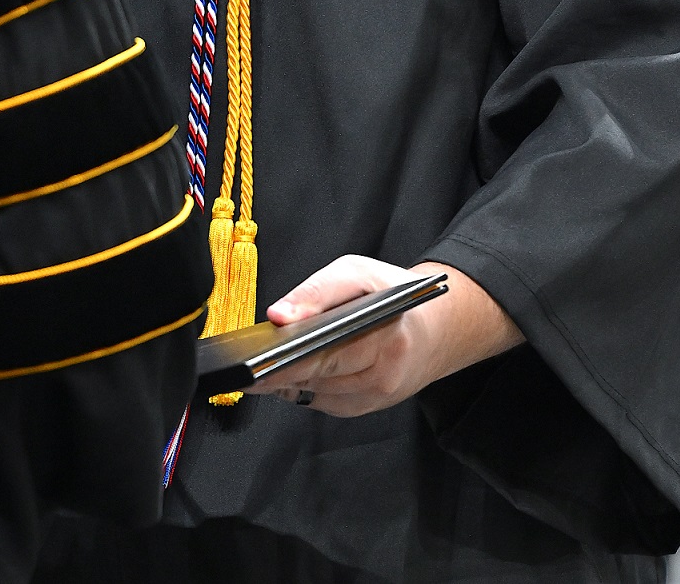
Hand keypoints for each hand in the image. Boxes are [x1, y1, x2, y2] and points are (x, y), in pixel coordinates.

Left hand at [243, 255, 522, 417]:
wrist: (436, 328)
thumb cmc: (392, 292)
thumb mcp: (355, 273)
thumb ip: (315, 293)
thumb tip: (277, 317)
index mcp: (386, 336)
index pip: (324, 355)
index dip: (284, 362)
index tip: (252, 364)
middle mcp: (385, 374)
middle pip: (317, 378)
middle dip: (276, 373)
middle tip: (243, 368)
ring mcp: (378, 397)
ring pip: (317, 394)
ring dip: (287, 382)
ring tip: (257, 368)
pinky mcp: (369, 407)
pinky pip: (325, 402)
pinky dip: (304, 387)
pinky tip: (285, 375)